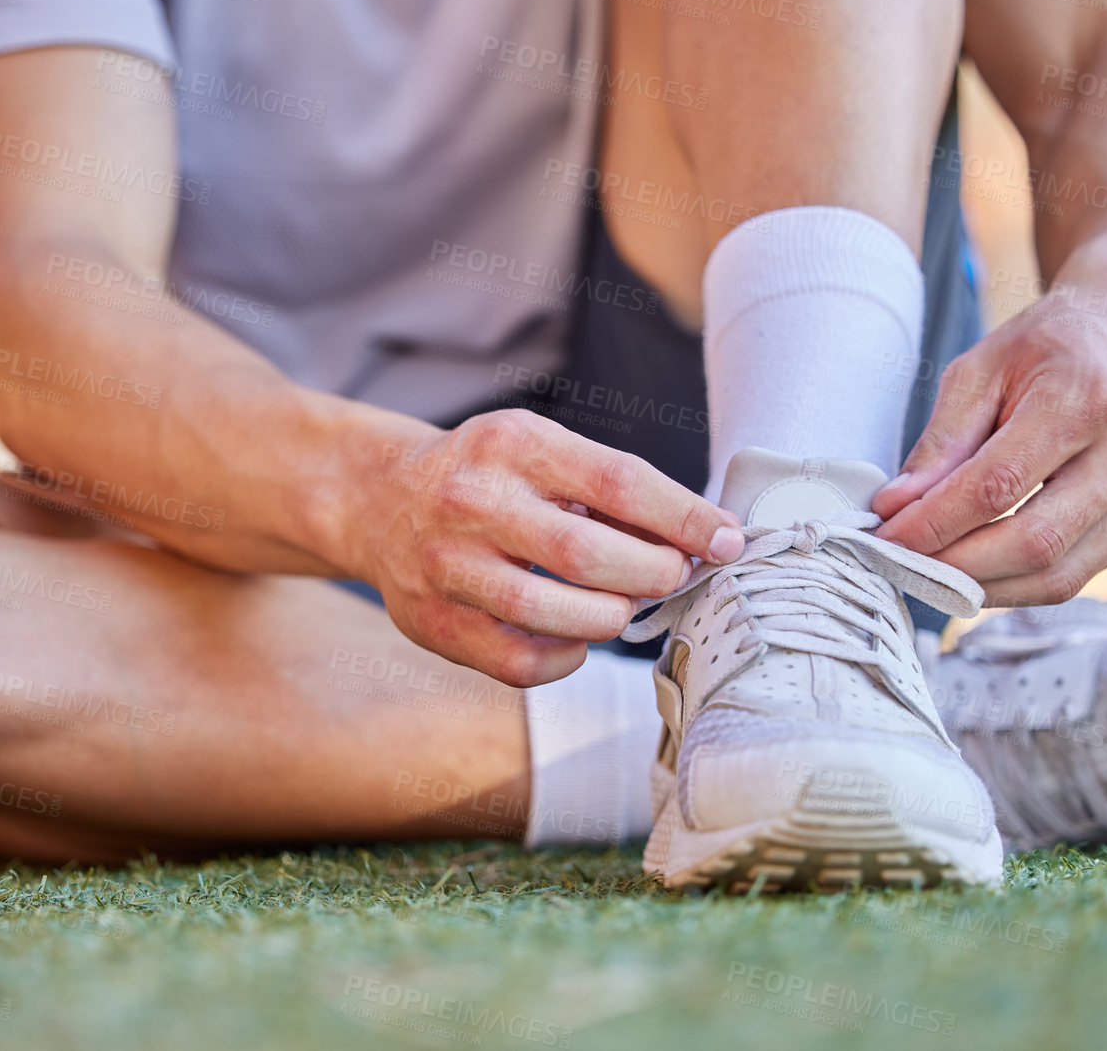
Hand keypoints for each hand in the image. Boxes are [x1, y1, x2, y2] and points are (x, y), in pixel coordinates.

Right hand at [358, 409, 743, 686]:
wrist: (379, 499)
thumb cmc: (487, 478)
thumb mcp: (542, 453)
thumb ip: (612, 491)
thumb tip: (705, 538)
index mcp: (513, 444)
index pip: (618, 482)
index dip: (684, 517)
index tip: (727, 541)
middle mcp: (471, 500)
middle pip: (588, 553)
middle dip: (651, 574)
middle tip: (672, 577)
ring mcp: (444, 564)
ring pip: (551, 613)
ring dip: (610, 617)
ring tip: (623, 605)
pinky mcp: (429, 621)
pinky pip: (518, 662)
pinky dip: (565, 658)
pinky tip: (575, 639)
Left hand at [873, 298, 1106, 606]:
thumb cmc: (1050, 346)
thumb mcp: (981, 368)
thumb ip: (941, 441)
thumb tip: (896, 508)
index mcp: (1085, 400)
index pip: (998, 486)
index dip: (934, 523)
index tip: (884, 538)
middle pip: (1033, 543)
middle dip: (954, 566)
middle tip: (899, 564)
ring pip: (1056, 577)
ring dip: (982, 587)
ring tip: (928, 573)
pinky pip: (1072, 578)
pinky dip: (1015, 586)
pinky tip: (974, 571)